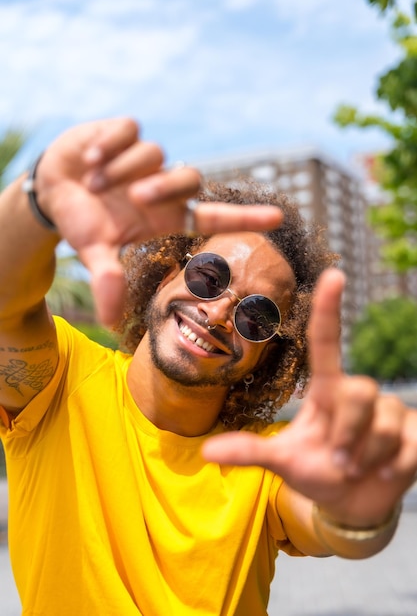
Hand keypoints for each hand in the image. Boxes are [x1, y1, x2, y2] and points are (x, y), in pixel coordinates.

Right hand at [36, 118, 282, 324]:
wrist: (52, 188)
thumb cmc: (81, 223)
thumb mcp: (94, 252)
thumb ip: (107, 280)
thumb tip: (111, 322)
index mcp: (164, 216)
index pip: (212, 216)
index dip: (245, 218)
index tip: (280, 217)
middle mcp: (162, 186)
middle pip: (189, 178)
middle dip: (162, 187)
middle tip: (133, 199)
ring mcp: (146, 158)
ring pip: (154, 154)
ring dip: (121, 170)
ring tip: (93, 182)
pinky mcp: (126, 131)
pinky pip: (129, 130)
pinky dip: (107, 146)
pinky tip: (89, 160)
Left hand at [203, 268, 416, 526]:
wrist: (352, 503)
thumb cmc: (316, 471)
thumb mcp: (284, 461)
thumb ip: (250, 452)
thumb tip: (206, 451)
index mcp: (325, 391)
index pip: (327, 343)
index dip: (329, 309)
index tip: (332, 275)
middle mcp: (358, 394)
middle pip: (360, 391)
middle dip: (347, 433)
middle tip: (339, 463)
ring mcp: (390, 412)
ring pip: (385, 423)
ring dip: (366, 455)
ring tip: (357, 469)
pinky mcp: (414, 432)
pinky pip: (409, 444)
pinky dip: (394, 466)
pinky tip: (385, 471)